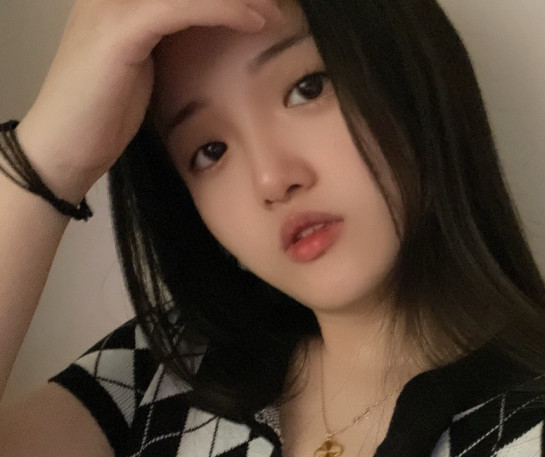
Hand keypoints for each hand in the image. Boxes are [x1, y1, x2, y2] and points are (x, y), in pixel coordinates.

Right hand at [16, 0, 281, 200]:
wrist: (63, 148)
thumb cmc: (103, 114)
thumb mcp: (145, 67)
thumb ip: (172, 41)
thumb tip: (212, 39)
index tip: (263, 2)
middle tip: (277, 1)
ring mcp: (110, 4)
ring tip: (275, 7)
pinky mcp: (118, 30)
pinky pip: (181, 7)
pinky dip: (222, 10)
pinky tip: (255, 19)